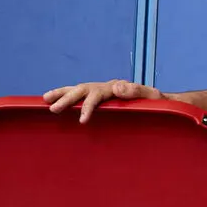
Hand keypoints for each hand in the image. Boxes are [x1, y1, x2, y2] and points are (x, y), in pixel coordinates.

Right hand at [43, 79, 163, 122]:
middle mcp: (106, 86)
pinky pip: (81, 94)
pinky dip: (67, 95)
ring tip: (45, 101)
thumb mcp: (152, 96)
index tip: (82, 120)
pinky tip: (55, 101)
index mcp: (116, 87)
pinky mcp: (100, 95)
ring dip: (62, 94)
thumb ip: (136, 91)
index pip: (97, 95)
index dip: (89, 107)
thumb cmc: (157, 100)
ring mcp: (102, 89)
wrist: (161, 100)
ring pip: (78, 89)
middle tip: (53, 109)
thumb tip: (117, 87)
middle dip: (67, 99)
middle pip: (83, 89)